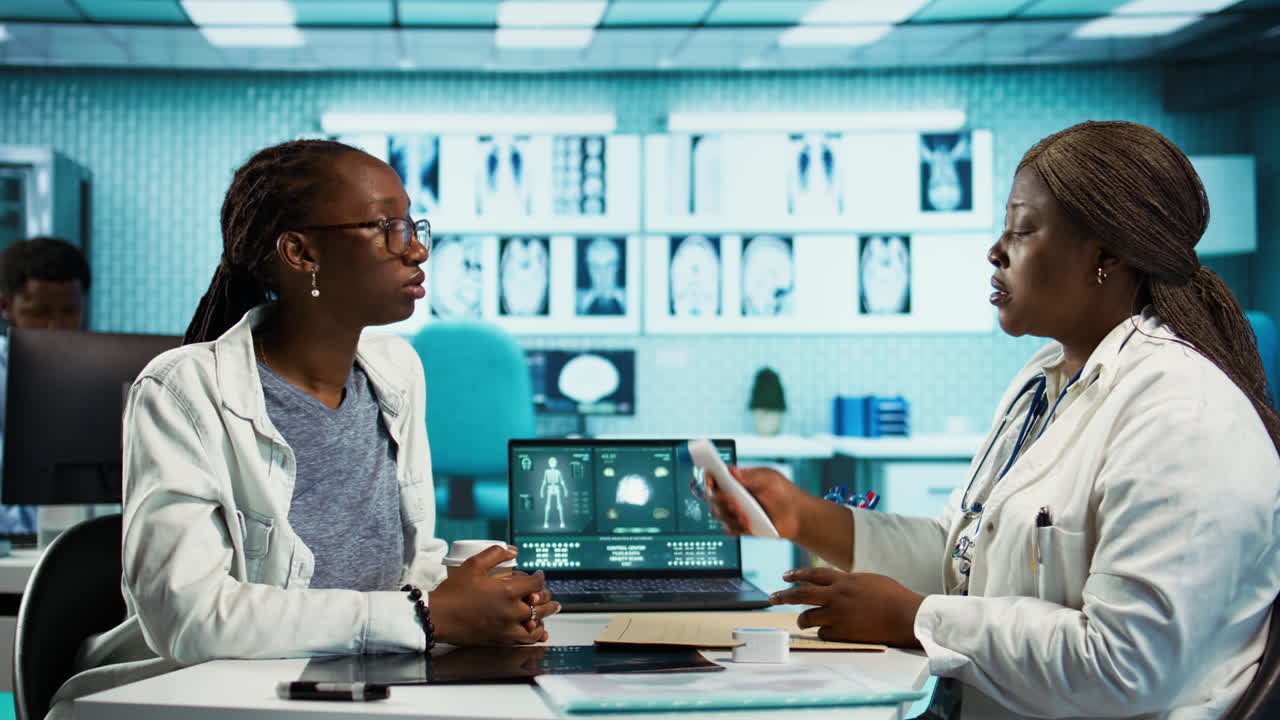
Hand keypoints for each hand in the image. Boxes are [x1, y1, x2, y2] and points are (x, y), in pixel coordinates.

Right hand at [428, 546, 561, 644]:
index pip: (535, 583)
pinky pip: (526, 639)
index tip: (539, 575)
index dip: (540, 577)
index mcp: (507, 591)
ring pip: (536, 623)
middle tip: (549, 594)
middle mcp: (511, 610)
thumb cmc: (454, 592)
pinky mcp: (500, 639)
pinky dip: (535, 634)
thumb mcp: (473, 565)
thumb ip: (495, 554)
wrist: (439, 617)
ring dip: (545, 615)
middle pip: (540, 603)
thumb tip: (513, 551)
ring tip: (551, 610)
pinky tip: (538, 631)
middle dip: (546, 596)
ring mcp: (507, 627)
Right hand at [704, 465, 808, 539]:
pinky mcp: (740, 527)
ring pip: (718, 514)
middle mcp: (732, 495)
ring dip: (729, 514)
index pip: (715, 478)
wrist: (797, 516)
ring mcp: (735, 512)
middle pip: (712, 497)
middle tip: (735, 501)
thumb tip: (731, 471)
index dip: (708, 478)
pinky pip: (728, 529)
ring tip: (746, 516)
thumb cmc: (784, 493)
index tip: (710, 480)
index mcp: (737, 480)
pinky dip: (735, 527)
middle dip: (721, 500)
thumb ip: (751, 477)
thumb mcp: (770, 479)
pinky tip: (748, 525)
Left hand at [769, 567, 924, 647]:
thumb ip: (851, 582)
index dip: (797, 574)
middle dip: (783, 596)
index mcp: (844, 580)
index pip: (813, 574)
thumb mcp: (870, 580)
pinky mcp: (843, 632)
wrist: (906, 615)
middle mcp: (836, 595)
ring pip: (806, 617)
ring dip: (802, 620)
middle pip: (800, 594)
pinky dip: (823, 633)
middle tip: (771, 598)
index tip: (785, 576)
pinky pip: (823, 634)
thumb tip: (842, 583)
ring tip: (801, 622)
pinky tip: (828, 633)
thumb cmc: (894, 597)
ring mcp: (838, 614)